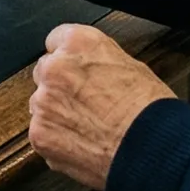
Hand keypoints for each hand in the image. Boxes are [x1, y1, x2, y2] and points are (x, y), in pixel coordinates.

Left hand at [27, 23, 175, 190]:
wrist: (150, 150)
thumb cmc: (150, 111)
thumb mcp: (132, 67)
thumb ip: (100, 62)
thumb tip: (93, 70)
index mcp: (78, 44)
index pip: (56, 40)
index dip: (70, 59)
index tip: (75, 70)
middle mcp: (55, 68)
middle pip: (45, 72)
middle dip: (60, 87)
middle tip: (85, 104)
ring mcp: (43, 102)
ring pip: (41, 105)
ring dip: (57, 114)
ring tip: (89, 129)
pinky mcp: (40, 134)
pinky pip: (42, 134)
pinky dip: (58, 141)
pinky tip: (83, 145)